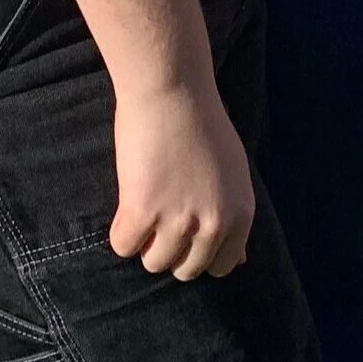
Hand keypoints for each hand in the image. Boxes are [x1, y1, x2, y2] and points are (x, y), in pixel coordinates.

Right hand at [109, 79, 255, 278]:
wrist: (172, 91)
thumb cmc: (202, 125)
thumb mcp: (234, 173)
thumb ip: (233, 217)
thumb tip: (238, 261)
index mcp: (241, 213)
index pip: (223, 265)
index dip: (200, 251)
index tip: (188, 231)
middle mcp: (214, 222)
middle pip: (185, 270)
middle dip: (171, 249)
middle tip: (163, 214)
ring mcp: (178, 220)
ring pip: (153, 262)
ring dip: (145, 239)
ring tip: (148, 201)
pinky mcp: (142, 212)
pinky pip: (123, 245)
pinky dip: (121, 229)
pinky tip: (129, 199)